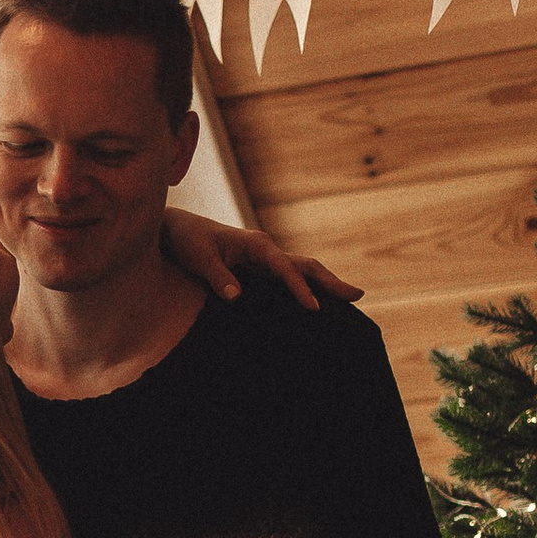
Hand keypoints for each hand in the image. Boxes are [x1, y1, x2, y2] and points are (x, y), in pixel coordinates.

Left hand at [160, 209, 362, 308]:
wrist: (176, 229)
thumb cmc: (186, 241)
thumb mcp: (198, 257)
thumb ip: (217, 276)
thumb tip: (236, 296)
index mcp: (256, 244)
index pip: (285, 269)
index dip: (299, 288)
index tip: (314, 308)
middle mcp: (266, 248)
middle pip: (306, 265)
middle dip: (331, 281)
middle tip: (360, 296)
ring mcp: (265, 258)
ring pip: (302, 270)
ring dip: (325, 284)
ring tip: (351, 300)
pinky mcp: (259, 268)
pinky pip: (289, 278)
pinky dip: (307, 287)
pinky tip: (317, 302)